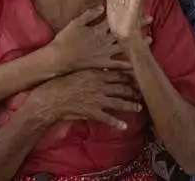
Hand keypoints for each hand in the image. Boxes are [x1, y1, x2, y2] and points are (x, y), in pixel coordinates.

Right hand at [26, 69, 140, 129]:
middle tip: (141, 92)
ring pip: (119, 103)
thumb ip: (92, 70)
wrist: (52, 97)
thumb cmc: (63, 82)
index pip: (118, 74)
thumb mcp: (79, 71)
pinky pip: (108, 119)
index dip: (129, 76)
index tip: (137, 77)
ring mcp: (98, 100)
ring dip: (130, 105)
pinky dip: (117, 123)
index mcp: (97, 75)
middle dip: (133, 91)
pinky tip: (124, 127)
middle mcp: (100, 86)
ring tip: (139, 107)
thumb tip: (101, 68)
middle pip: (122, 88)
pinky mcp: (93, 112)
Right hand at [49, 6, 150, 72]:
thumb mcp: (76, 22)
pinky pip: (116, 64)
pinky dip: (126, 64)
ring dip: (137, 43)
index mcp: (99, 29)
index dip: (128, 14)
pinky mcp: (101, 63)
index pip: (116, 19)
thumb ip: (90, 14)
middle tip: (150, 20)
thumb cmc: (65, 40)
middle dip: (137, 25)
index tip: (139, 9)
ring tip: (150, 40)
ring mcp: (104, 53)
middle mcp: (104, 41)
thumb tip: (103, 6)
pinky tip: (136, 64)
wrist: (59, 58)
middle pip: (124, 31)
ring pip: (124, 47)